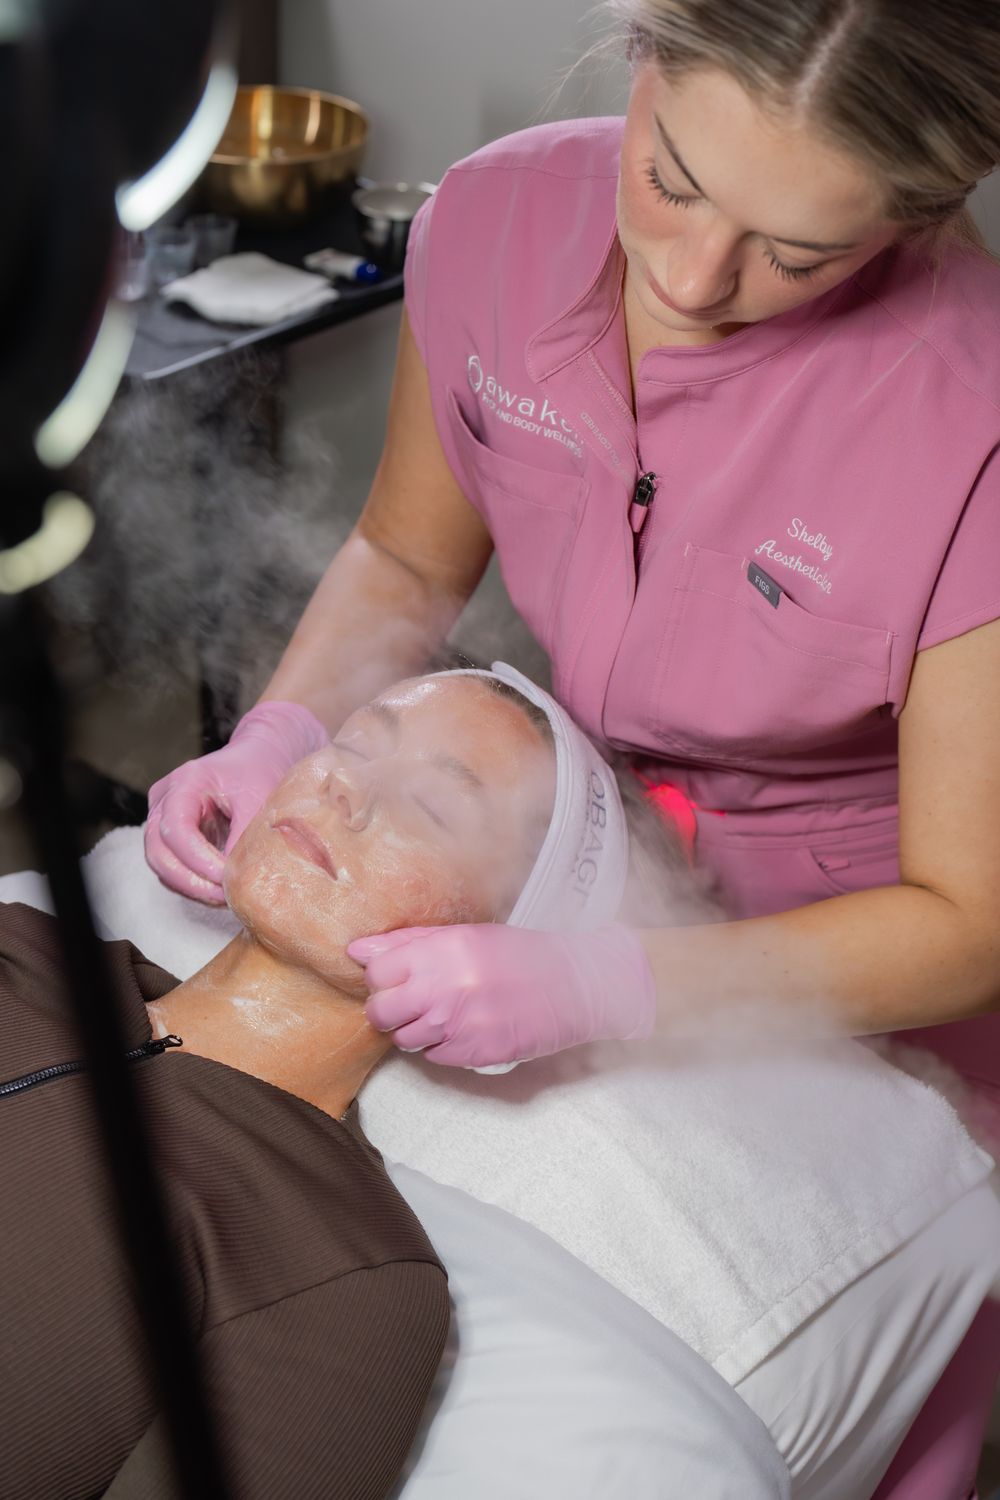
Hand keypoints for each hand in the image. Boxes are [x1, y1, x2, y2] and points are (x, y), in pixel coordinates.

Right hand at [144, 701, 327, 903]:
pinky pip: (172, 867)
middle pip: (158, 851)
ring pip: (161, 863)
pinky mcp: (172, 836)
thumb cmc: (259, 772)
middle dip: (189, 881)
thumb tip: (236, 878)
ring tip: (226, 897)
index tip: (225, 878)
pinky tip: (219, 890)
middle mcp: (165, 801)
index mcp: (184, 783)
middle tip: (225, 897)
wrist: (259, 758)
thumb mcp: (259, 798)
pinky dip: (192, 883)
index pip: (176, 829)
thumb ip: (245, 835)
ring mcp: (163, 818)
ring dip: (190, 886)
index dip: (197, 860)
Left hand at [349, 923, 655, 1068]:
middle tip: (411, 1000)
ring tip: (444, 1013)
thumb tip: (357, 951)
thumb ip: (410, 942)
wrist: (576, 986)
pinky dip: (442, 1046)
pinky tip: (465, 1028)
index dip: (383, 975)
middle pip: (380, 1011)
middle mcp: (447, 989)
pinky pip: (434, 1057)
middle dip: (388, 1007)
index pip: (378, 971)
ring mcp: (460, 1026)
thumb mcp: (467, 934)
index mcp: (444, 951)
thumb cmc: (522, 954)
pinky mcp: (475, 1055)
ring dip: (415, 1028)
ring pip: (403, 1039)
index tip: (396, 975)